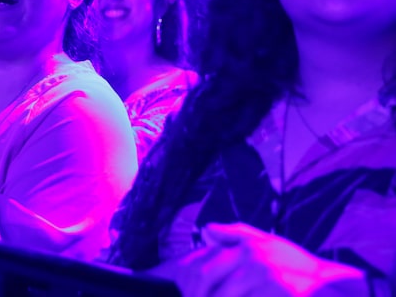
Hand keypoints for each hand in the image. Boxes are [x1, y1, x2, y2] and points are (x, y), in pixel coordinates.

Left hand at [151, 223, 366, 296]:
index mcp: (248, 248)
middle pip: (213, 288)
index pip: (205, 270)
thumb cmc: (296, 265)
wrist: (334, 286)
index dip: (191, 287)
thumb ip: (235, 235)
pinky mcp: (282, 295)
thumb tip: (205, 229)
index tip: (184, 295)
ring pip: (228, 296)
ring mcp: (268, 281)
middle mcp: (255, 262)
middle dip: (200, 296)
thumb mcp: (267, 243)